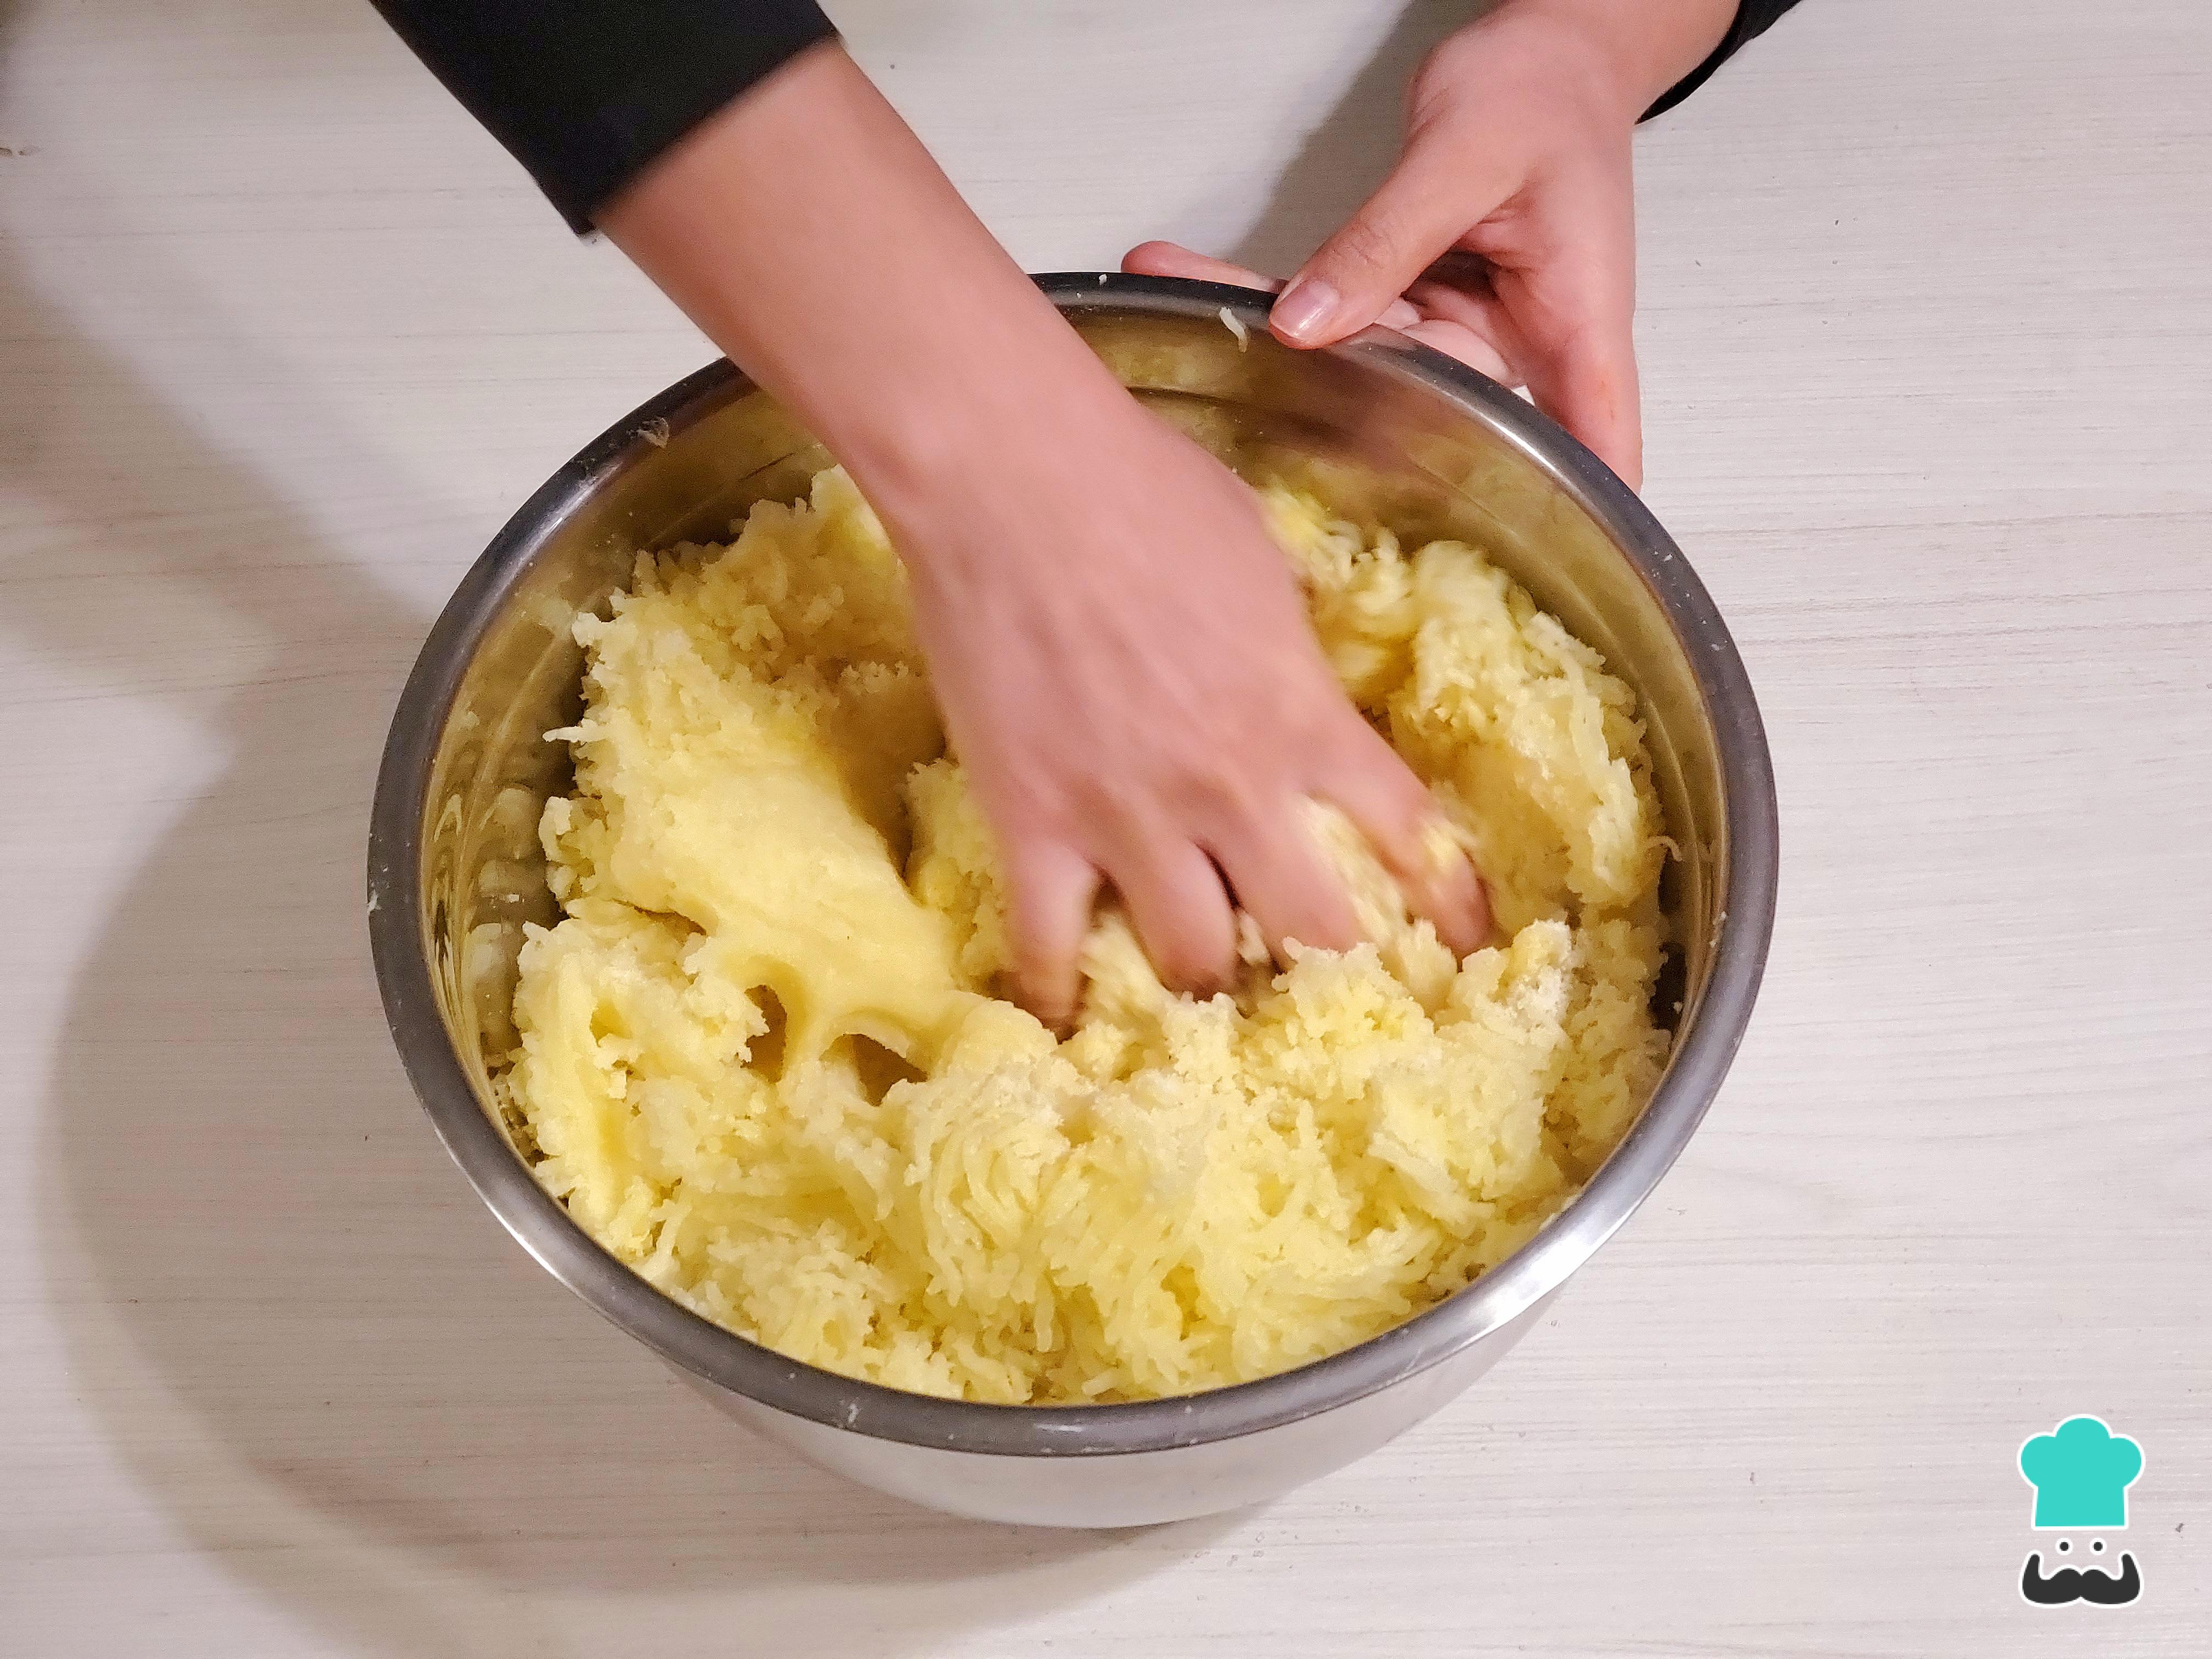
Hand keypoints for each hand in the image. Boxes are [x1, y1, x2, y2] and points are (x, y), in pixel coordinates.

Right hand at [896, 393, 1489, 1024]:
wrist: (1015, 478)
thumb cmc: (1145, 489)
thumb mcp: (1263, 559)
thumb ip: (1293, 642)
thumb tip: (1298, 671)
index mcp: (1304, 716)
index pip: (1412, 836)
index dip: (1450, 906)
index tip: (1465, 949)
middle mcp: (1233, 788)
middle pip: (1313, 935)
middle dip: (1327, 974)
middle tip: (1319, 991)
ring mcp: (1131, 816)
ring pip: (1193, 959)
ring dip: (1206, 987)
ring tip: (1202, 1002)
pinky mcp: (1035, 825)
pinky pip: (1050, 946)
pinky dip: (1060, 993)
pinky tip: (1066, 1022)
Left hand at [1128, 0, 1737, 488]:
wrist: (1547, 51)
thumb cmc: (1547, 94)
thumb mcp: (1465, 157)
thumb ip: (1385, 241)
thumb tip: (1309, 319)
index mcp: (1573, 330)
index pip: (1588, 451)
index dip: (1551, 529)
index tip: (1488, 591)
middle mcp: (1512, 347)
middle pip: (1435, 417)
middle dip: (1334, 435)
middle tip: (1232, 439)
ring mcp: (1454, 332)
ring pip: (1360, 364)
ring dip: (1265, 344)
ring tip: (1177, 316)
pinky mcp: (1407, 302)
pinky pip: (1332, 309)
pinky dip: (1261, 296)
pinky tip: (1185, 279)